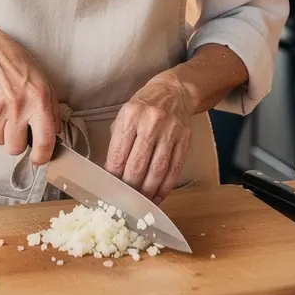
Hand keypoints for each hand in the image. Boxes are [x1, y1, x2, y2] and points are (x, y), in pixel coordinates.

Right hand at [0, 28, 59, 165]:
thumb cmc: (17, 66)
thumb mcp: (44, 84)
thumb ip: (51, 111)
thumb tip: (54, 136)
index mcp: (39, 101)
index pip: (44, 141)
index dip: (41, 156)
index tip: (38, 158)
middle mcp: (18, 106)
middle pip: (15, 148)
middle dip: (16, 143)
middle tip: (16, 127)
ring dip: (1, 131)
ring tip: (3, 109)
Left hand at [106, 73, 193, 202]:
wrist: (174, 92)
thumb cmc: (143, 106)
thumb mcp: (124, 116)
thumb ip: (118, 142)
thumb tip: (111, 172)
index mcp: (131, 115)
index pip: (119, 153)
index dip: (114, 175)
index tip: (109, 188)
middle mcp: (151, 123)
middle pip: (138, 164)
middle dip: (130, 187)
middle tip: (124, 200)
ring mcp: (170, 131)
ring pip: (157, 170)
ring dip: (148, 191)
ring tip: (140, 203)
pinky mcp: (185, 139)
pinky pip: (175, 169)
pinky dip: (166, 186)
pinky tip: (158, 196)